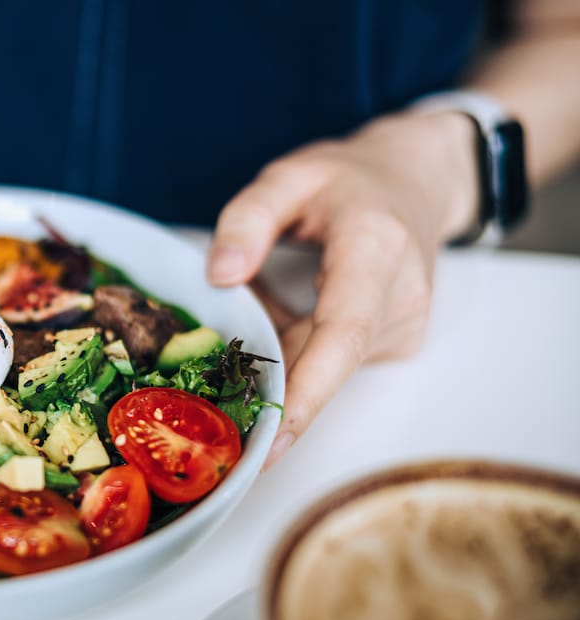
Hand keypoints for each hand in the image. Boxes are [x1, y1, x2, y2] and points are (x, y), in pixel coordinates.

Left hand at [206, 111, 478, 467]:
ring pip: (321, 366)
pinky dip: (293, 352)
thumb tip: (219, 276)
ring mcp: (403, 326)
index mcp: (376, 250)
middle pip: (324, 363)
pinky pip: (328, 360)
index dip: (307, 394)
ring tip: (240, 337)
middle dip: (267, 390)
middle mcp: (400, 297)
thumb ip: (248, 218)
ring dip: (276, 359)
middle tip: (207, 413)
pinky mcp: (395, 342)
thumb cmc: (349, 180)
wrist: (415, 181)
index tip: (273, 440)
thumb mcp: (289, 176)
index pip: (342, 335)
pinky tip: (275, 325)